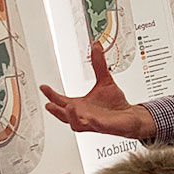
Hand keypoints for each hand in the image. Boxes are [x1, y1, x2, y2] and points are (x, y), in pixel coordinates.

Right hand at [41, 43, 156, 139]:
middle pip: (64, 114)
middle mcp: (83, 115)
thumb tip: (96, 46)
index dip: (51, 95)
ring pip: (76, 124)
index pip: (61, 101)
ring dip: (71, 117)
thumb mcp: (104, 79)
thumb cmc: (114, 103)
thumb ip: (98, 63)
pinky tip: (92, 118)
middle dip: (56, 109)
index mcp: (79, 105)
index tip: (44, 87)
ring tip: (68, 107)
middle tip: (49, 103)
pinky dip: (93, 123)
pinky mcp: (104, 127)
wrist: (129, 116)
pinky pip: (96, 126)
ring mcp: (92, 122)